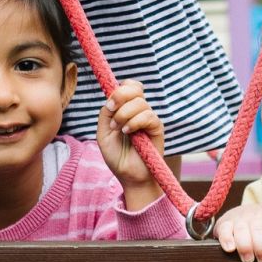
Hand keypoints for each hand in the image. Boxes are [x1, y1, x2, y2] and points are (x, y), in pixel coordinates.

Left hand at [98, 80, 163, 206]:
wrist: (128, 175)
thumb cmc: (117, 156)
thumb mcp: (103, 132)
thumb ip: (105, 114)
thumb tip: (112, 98)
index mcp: (127, 109)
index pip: (129, 86)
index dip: (120, 89)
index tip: (109, 106)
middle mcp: (139, 111)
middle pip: (135, 88)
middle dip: (120, 96)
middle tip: (111, 110)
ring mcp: (149, 119)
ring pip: (140, 103)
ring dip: (124, 114)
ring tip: (119, 129)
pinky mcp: (157, 129)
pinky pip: (148, 116)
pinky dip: (134, 122)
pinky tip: (128, 133)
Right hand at [215, 203, 261, 261]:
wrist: (244, 212)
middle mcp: (256, 217)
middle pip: (258, 230)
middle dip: (260, 247)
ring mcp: (240, 220)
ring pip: (242, 231)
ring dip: (245, 246)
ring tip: (248, 259)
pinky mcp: (224, 224)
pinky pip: (224, 231)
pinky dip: (227, 240)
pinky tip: (230, 249)